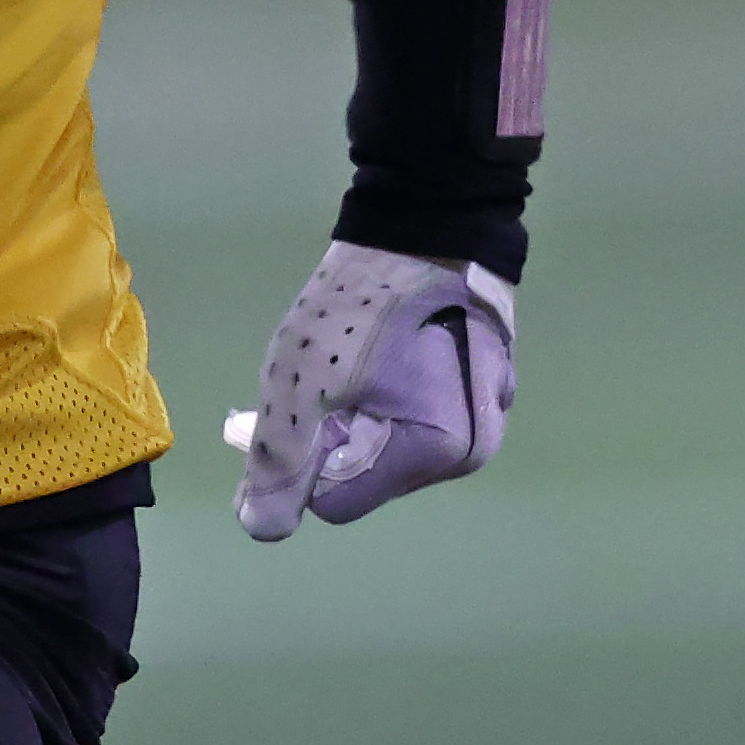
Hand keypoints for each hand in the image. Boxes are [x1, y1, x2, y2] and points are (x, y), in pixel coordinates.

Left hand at [225, 241, 515, 540]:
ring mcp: (483, 415)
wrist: (424, 217)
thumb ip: (278, 462)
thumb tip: (260, 528)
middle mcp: (472, 450)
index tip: (305, 397)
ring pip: (387, 446)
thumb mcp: (301, 381)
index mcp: (439, 454)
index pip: (336, 501)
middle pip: (365, 476)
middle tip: (320, 372)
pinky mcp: (480, 382)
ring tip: (349, 354)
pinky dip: (386, 393)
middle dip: (332, 437)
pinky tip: (381, 347)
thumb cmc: (361, 300)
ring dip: (357, 414)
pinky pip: (415, 412)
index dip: (304, 455)